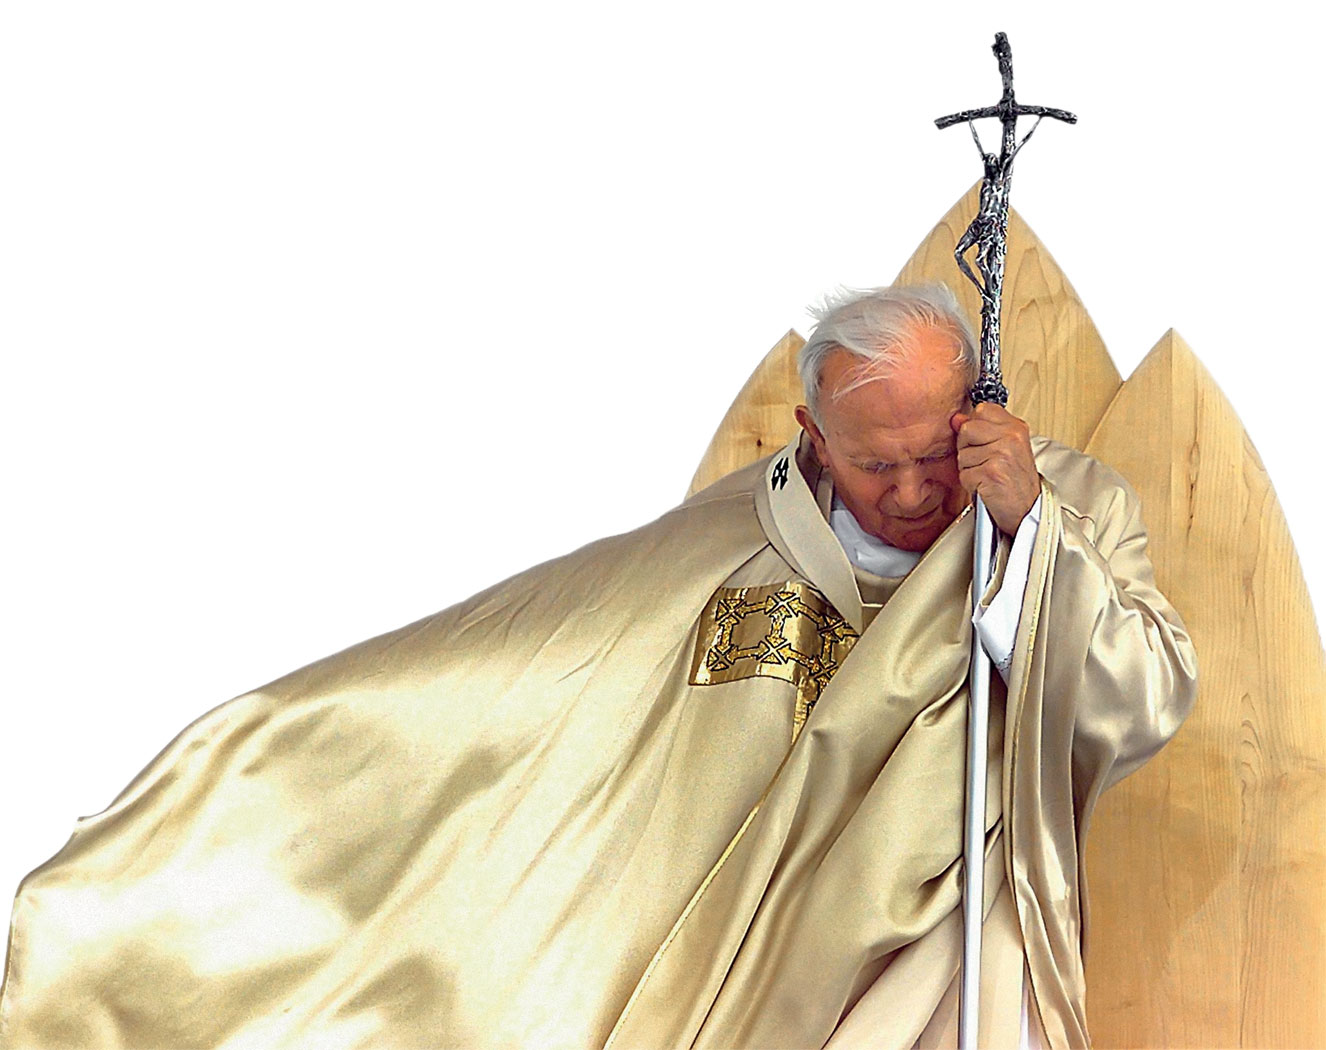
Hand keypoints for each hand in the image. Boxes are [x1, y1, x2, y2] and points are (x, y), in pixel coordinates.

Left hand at [950, 403, 1039, 535]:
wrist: (1028, 509)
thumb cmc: (1015, 480)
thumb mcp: (1004, 448)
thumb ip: (980, 430)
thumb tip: (956, 419)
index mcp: (1016, 427)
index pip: (982, 410)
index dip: (976, 428)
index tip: (986, 442)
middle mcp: (1011, 437)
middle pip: (967, 430)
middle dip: (968, 449)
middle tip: (986, 462)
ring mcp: (1002, 454)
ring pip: (962, 454)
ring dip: (969, 469)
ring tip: (988, 475)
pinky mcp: (991, 473)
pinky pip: (964, 474)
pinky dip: (971, 484)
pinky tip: (986, 486)